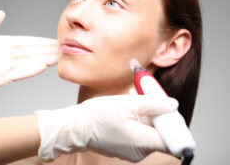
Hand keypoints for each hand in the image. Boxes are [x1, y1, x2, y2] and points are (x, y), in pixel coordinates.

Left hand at [0, 11, 57, 100]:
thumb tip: (1, 13)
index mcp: (2, 44)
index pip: (26, 42)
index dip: (40, 41)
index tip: (54, 40)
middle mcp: (6, 56)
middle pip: (31, 53)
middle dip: (47, 51)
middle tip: (63, 49)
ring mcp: (3, 68)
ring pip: (28, 63)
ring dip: (44, 60)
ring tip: (58, 58)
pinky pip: (18, 74)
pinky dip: (30, 70)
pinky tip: (42, 66)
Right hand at [35, 94, 177, 161]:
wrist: (76, 127)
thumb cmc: (97, 116)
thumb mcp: (127, 104)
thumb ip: (154, 104)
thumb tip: (173, 105)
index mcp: (142, 143)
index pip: (173, 140)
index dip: (175, 124)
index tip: (169, 110)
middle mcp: (140, 152)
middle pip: (161, 134)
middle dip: (158, 114)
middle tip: (149, 98)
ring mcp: (132, 151)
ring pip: (149, 132)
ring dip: (146, 115)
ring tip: (135, 99)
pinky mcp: (125, 147)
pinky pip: (138, 134)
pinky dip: (137, 121)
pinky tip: (128, 108)